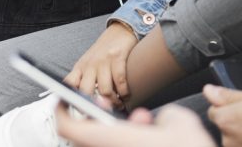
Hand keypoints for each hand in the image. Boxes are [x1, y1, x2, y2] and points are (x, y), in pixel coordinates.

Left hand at [55, 103, 214, 146]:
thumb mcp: (179, 122)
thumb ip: (164, 115)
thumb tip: (161, 121)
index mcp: (114, 142)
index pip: (69, 129)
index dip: (62, 111)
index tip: (64, 99)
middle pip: (87, 138)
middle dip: (98, 120)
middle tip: (107, 109)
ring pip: (106, 146)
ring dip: (117, 133)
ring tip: (141, 123)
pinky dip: (128, 143)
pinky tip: (151, 138)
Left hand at [65, 23, 137, 107]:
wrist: (119, 30)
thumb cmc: (104, 50)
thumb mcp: (88, 63)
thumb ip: (83, 79)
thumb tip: (79, 99)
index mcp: (80, 67)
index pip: (69, 84)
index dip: (71, 98)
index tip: (80, 108)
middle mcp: (90, 64)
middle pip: (86, 91)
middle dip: (96, 105)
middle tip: (104, 110)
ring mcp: (103, 61)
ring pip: (104, 90)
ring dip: (114, 101)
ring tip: (118, 103)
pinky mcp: (117, 57)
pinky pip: (119, 81)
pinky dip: (124, 92)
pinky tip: (125, 94)